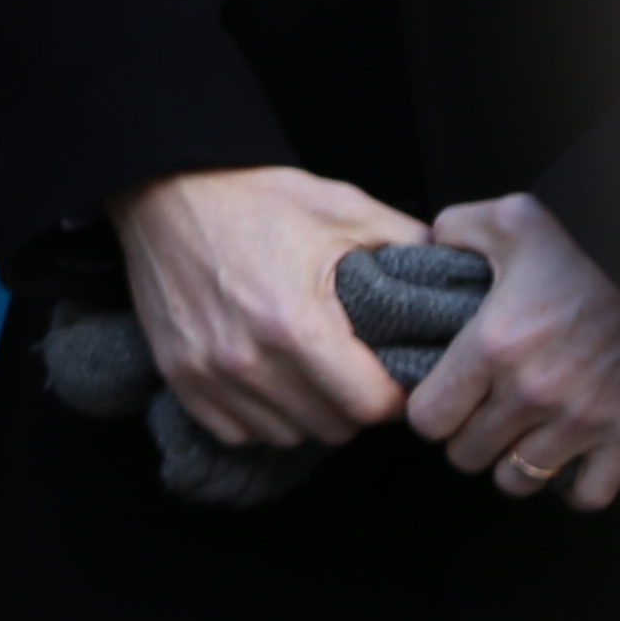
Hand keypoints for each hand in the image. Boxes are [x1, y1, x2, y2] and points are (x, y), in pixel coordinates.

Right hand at [107, 164, 427, 448]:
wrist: (163, 186)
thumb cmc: (253, 195)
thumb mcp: (342, 207)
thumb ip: (406, 244)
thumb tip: (457, 277)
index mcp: (294, 325)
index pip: (371, 406)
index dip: (396, 393)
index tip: (395, 370)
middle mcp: (246, 361)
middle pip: (333, 426)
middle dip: (355, 403)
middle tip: (356, 366)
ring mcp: (207, 373)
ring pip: (287, 434)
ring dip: (308, 412)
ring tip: (312, 371)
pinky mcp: (179, 377)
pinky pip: (238, 431)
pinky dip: (261, 415)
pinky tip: (270, 378)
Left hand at [407, 193, 619, 509]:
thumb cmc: (594, 245)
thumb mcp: (515, 219)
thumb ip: (458, 228)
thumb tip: (430, 245)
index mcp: (493, 344)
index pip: (428, 418)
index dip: (429, 412)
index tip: (444, 398)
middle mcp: (531, 392)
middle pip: (466, 455)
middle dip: (467, 438)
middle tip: (481, 416)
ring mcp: (582, 421)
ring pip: (517, 481)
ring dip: (512, 464)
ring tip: (520, 437)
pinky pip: (586, 495)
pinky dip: (573, 485)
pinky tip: (567, 458)